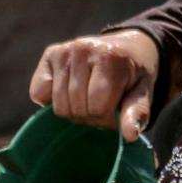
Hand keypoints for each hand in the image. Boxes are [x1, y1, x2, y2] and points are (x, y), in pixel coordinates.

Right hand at [29, 31, 160, 141]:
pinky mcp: (50, 54)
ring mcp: (64, 50)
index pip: (97, 108)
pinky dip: (49, 100)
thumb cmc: (134, 76)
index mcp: (110, 58)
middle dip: (89, 116)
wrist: (128, 47)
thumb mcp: (144, 92)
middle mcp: (84, 49)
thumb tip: (129, 135)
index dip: (106, 119)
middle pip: (76, 108)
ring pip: (58, 105)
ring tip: (86, 100)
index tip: (115, 112)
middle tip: (101, 107)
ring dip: (72, 111)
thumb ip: (137, 112)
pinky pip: (38, 93)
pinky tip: (67, 92)